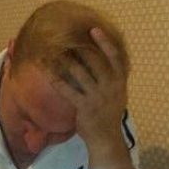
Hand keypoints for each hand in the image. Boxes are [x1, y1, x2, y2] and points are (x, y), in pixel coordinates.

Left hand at [53, 27, 126, 149]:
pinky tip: (49, 75)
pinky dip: (58, 81)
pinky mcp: (84, 107)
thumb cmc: (109, 115)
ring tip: (54, 52)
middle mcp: (110, 87)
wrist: (106, 138)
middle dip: (80, 49)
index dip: (105, 42)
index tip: (94, 29)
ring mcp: (97, 97)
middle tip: (65, 38)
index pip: (115, 57)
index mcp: (120, 82)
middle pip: (94, 62)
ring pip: (79, 74)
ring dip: (65, 62)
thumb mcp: (118, 95)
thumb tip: (105, 59)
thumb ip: (113, 79)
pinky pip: (69, 91)